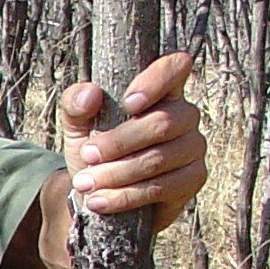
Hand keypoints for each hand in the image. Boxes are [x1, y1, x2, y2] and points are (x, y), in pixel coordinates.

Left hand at [58, 51, 206, 231]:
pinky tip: (100, 201)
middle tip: (87, 155)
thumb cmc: (94, 150)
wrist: (98, 194)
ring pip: (159, 159)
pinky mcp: (192, 179)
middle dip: (119, 142)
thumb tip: (91, 94)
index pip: (175, 67)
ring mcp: (193, 147)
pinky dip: (126, 196)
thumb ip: (76, 104)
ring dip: (117, 173)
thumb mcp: (77, 126)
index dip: (156, 81)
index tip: (128, 103)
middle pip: (162, 123)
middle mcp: (185, 115)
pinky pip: (162, 187)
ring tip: (86, 183)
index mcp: (161, 91)